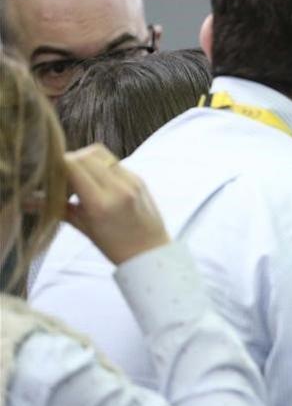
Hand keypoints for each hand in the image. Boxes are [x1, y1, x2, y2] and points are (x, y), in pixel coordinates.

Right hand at [63, 144, 169, 264]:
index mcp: (101, 203)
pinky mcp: (139, 178)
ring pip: (99, 153)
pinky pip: (113, 161)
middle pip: (84, 155)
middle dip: (68, 162)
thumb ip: (57, 209)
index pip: (73, 165)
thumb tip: (27, 200)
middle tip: (63, 179)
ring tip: (79, 179)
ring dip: (83, 160)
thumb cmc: (115, 246)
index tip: (51, 177)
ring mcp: (131, 180)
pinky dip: (98, 165)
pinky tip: (95, 182)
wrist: (151, 252)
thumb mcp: (83, 228)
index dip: (57, 166)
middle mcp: (118, 188)